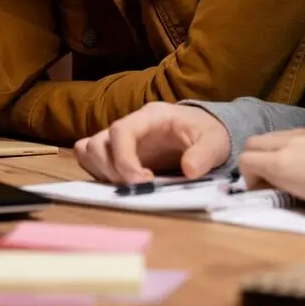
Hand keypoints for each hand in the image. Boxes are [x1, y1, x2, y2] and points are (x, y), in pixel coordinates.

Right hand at [75, 102, 231, 184]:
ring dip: (102, 173)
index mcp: (151, 117)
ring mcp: (120, 139)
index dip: (124, 159)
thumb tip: (189, 170)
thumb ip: (204, 155)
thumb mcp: (215, 142)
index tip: (142, 182)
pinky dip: (98, 173)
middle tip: (138, 188)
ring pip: (89, 151)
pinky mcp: (117, 153)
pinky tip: (122, 184)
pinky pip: (90, 158)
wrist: (205, 132)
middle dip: (112, 171)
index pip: (120, 131)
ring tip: (129, 186)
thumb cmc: (208, 133)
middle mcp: (130, 125)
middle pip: (98, 143)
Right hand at [239, 126, 304, 200]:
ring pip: (279, 134)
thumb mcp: (300, 197)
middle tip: (267, 174)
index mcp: (280, 162)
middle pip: (255, 141)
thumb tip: (270, 183)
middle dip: (255, 157)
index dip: (247, 176)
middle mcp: (290, 142)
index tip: (260, 188)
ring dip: (276, 147)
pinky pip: (304, 132)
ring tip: (292, 164)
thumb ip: (281, 184)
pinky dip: (300, 143)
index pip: (246, 160)